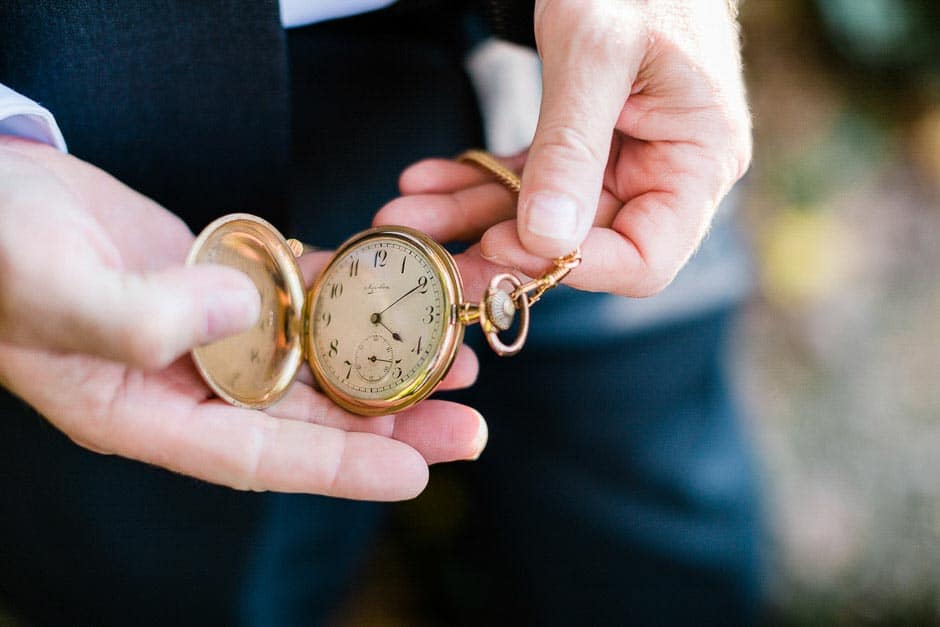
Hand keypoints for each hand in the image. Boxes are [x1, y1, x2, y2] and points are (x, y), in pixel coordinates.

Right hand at [0, 138, 485, 499]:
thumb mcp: (52, 291)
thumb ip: (141, 318)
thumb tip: (243, 313)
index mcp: (146, 413)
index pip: (257, 460)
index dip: (339, 470)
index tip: (416, 476)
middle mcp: (191, 384)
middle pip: (307, 417)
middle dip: (390, 422)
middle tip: (468, 423)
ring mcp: (212, 333)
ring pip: (314, 358)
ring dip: (385, 360)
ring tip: (457, 358)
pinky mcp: (224, 282)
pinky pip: (299, 296)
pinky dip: (349, 294)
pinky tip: (398, 292)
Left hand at [375, 0, 750, 296]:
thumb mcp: (596, 49)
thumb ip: (572, 147)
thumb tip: (546, 237)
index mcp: (698, 159)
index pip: (646, 258)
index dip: (577, 267)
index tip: (507, 246)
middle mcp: (664, 171)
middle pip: (580, 244)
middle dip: (496, 246)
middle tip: (428, 258)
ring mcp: (623, 160)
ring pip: (541, 216)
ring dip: (470, 216)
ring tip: (405, 215)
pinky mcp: (584, 145)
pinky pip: (527, 178)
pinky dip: (477, 180)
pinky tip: (427, 183)